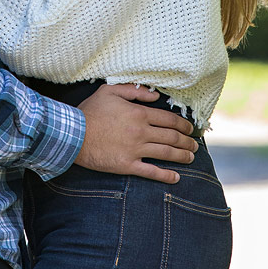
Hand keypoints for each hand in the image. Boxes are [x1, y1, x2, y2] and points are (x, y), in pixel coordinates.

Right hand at [75, 83, 197, 183]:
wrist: (73, 135)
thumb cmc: (90, 111)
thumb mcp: (110, 91)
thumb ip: (135, 90)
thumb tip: (156, 96)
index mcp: (139, 114)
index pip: (169, 119)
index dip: (183, 125)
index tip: (190, 129)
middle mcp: (141, 132)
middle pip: (172, 137)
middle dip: (187, 142)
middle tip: (195, 145)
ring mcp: (135, 150)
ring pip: (166, 154)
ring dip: (182, 156)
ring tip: (191, 157)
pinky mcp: (127, 165)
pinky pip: (151, 172)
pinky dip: (166, 175)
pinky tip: (176, 178)